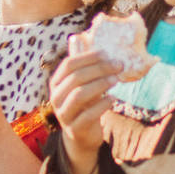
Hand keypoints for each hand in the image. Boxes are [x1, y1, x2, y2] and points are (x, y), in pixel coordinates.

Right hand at [49, 35, 119, 160]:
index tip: (108, 54)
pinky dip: (102, 105)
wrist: (81, 136)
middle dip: (99, 69)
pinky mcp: (74, 129)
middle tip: (119, 66)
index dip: (89, 57)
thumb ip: (81, 65)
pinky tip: (113, 99)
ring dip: (100, 85)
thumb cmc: (84, 104)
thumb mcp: (81, 84)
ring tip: (116, 80)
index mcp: (56, 83)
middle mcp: (56, 97)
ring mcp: (63, 114)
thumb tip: (76, 38)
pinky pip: (88, 115)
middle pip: (76, 78)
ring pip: (79, 95)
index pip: (69, 64)